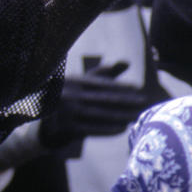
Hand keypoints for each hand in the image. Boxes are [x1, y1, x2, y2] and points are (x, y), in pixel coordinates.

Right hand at [38, 62, 157, 149]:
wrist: (47, 121)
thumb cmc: (71, 97)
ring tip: (137, 116)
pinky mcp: (68, 127)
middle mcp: (69, 94)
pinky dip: (109, 129)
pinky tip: (123, 128)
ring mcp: (68, 112)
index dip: (119, 85)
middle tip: (144, 102)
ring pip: (100, 114)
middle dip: (126, 101)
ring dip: (121, 116)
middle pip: (103, 98)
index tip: (137, 88)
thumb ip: (105, 73)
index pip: (100, 83)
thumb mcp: (83, 83)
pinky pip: (93, 129)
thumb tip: (127, 62)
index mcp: (72, 81)